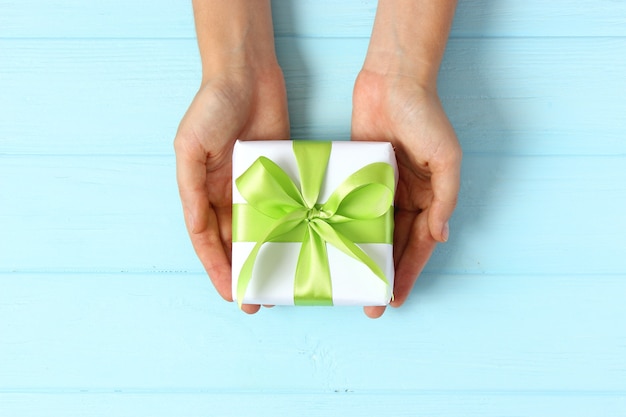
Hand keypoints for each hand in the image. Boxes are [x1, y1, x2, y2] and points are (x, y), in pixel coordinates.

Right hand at [174, 67, 289, 313]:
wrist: (247, 74)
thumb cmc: (211, 107)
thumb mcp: (190, 149)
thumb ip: (192, 190)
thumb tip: (196, 229)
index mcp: (203, 192)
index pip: (208, 241)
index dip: (218, 269)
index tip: (232, 293)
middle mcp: (229, 194)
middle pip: (236, 243)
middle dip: (244, 273)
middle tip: (257, 302)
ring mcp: (257, 186)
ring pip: (263, 232)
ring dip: (269, 258)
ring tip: (281, 285)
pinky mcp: (283, 175)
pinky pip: (287, 208)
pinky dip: (290, 230)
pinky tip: (300, 249)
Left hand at [351, 69, 461, 317]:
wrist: (392, 81)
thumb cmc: (424, 117)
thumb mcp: (446, 159)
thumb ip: (444, 199)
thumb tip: (440, 237)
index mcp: (429, 198)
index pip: (419, 246)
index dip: (407, 273)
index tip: (393, 299)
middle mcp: (405, 199)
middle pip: (394, 246)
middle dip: (384, 276)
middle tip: (370, 306)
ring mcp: (380, 190)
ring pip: (371, 233)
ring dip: (364, 259)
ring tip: (350, 286)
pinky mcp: (357, 177)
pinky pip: (352, 209)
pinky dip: (345, 229)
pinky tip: (332, 248)